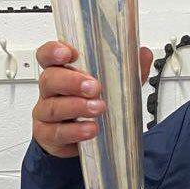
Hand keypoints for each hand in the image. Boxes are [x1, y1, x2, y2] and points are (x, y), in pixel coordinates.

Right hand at [32, 39, 152, 158]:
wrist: (80, 136)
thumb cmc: (90, 104)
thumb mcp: (111, 86)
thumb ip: (126, 71)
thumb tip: (143, 54)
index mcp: (62, 72)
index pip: (48, 56)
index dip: (53, 52)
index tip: (68, 53)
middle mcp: (50, 91)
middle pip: (50, 80)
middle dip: (72, 82)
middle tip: (94, 87)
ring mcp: (46, 113)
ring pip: (53, 107)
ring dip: (77, 107)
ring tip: (98, 108)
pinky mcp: (49, 135)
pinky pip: (57, 133)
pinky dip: (75, 131)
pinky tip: (90, 129)